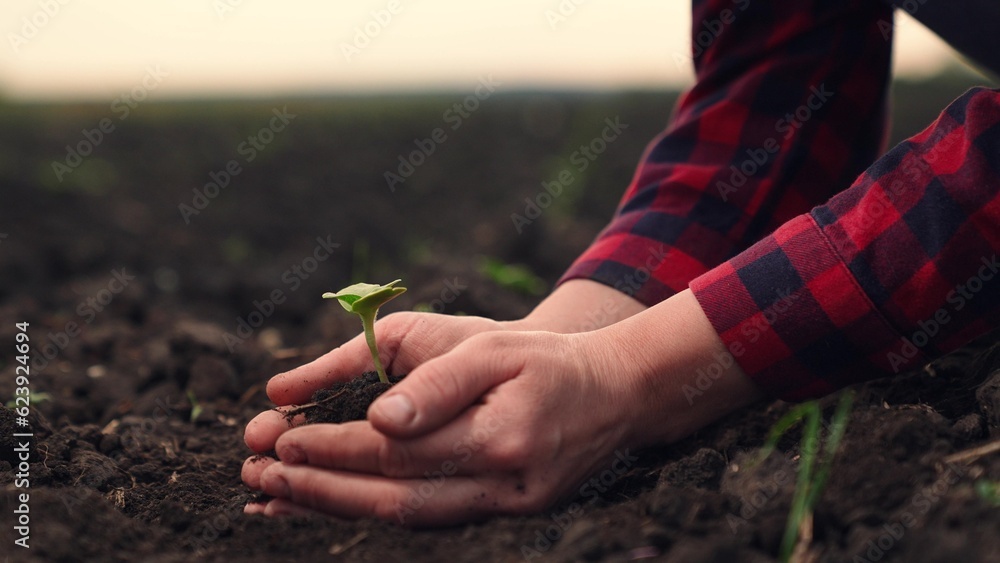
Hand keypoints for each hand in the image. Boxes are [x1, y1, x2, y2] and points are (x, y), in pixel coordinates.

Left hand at [243, 327, 637, 524]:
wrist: (614, 396)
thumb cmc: (546, 362)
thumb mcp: (492, 348)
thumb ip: (434, 384)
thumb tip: (377, 421)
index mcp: (500, 438)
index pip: (395, 451)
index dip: (332, 448)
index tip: (277, 439)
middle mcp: (503, 487)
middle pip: (393, 498)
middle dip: (318, 490)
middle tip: (257, 482)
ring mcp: (505, 509)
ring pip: (407, 519)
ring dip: (339, 510)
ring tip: (278, 500)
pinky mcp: (503, 514)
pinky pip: (428, 520)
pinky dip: (375, 512)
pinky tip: (337, 504)